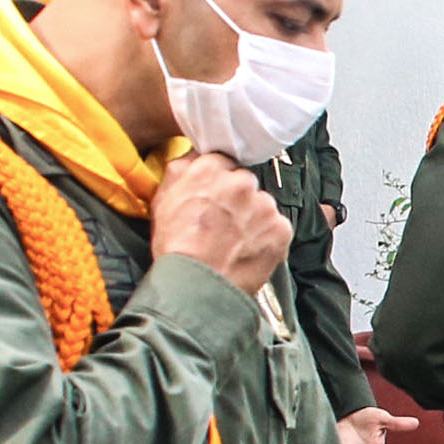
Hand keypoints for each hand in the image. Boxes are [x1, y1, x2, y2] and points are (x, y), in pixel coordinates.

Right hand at [151, 152, 292, 292]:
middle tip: (223, 225)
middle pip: (245, 184)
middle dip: (237, 201)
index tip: (216, 198)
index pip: (223, 163)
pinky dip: (267, 239)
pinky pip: (277, 229)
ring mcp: (263, 205)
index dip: (218, 183)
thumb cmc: (176, 248)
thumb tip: (193, 158)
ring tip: (234, 243)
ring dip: (253, 220)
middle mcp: (240, 182)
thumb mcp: (162, 200)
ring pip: (263, 206)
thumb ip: (181, 171)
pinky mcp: (280, 229)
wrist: (195, 286)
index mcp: (210, 170)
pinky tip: (248, 251)